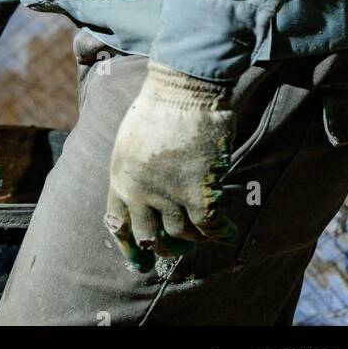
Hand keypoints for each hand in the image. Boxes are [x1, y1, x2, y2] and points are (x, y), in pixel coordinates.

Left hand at [104, 60, 239, 271]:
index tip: (142, 261)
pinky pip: (210, 228)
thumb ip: (136, 172)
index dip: (132, 248)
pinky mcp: (197, 192)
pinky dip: (220, 234)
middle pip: (150, 238)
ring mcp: (168, 195)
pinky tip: (228, 232)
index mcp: (120, 178)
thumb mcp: (131, 140)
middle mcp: (139, 192)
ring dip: (196, 239)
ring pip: (183, 236)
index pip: (119, 225)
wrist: (182, 88)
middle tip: (180, 247)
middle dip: (165, 248)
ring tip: (205, 234)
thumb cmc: (159, 106)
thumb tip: (147, 198)